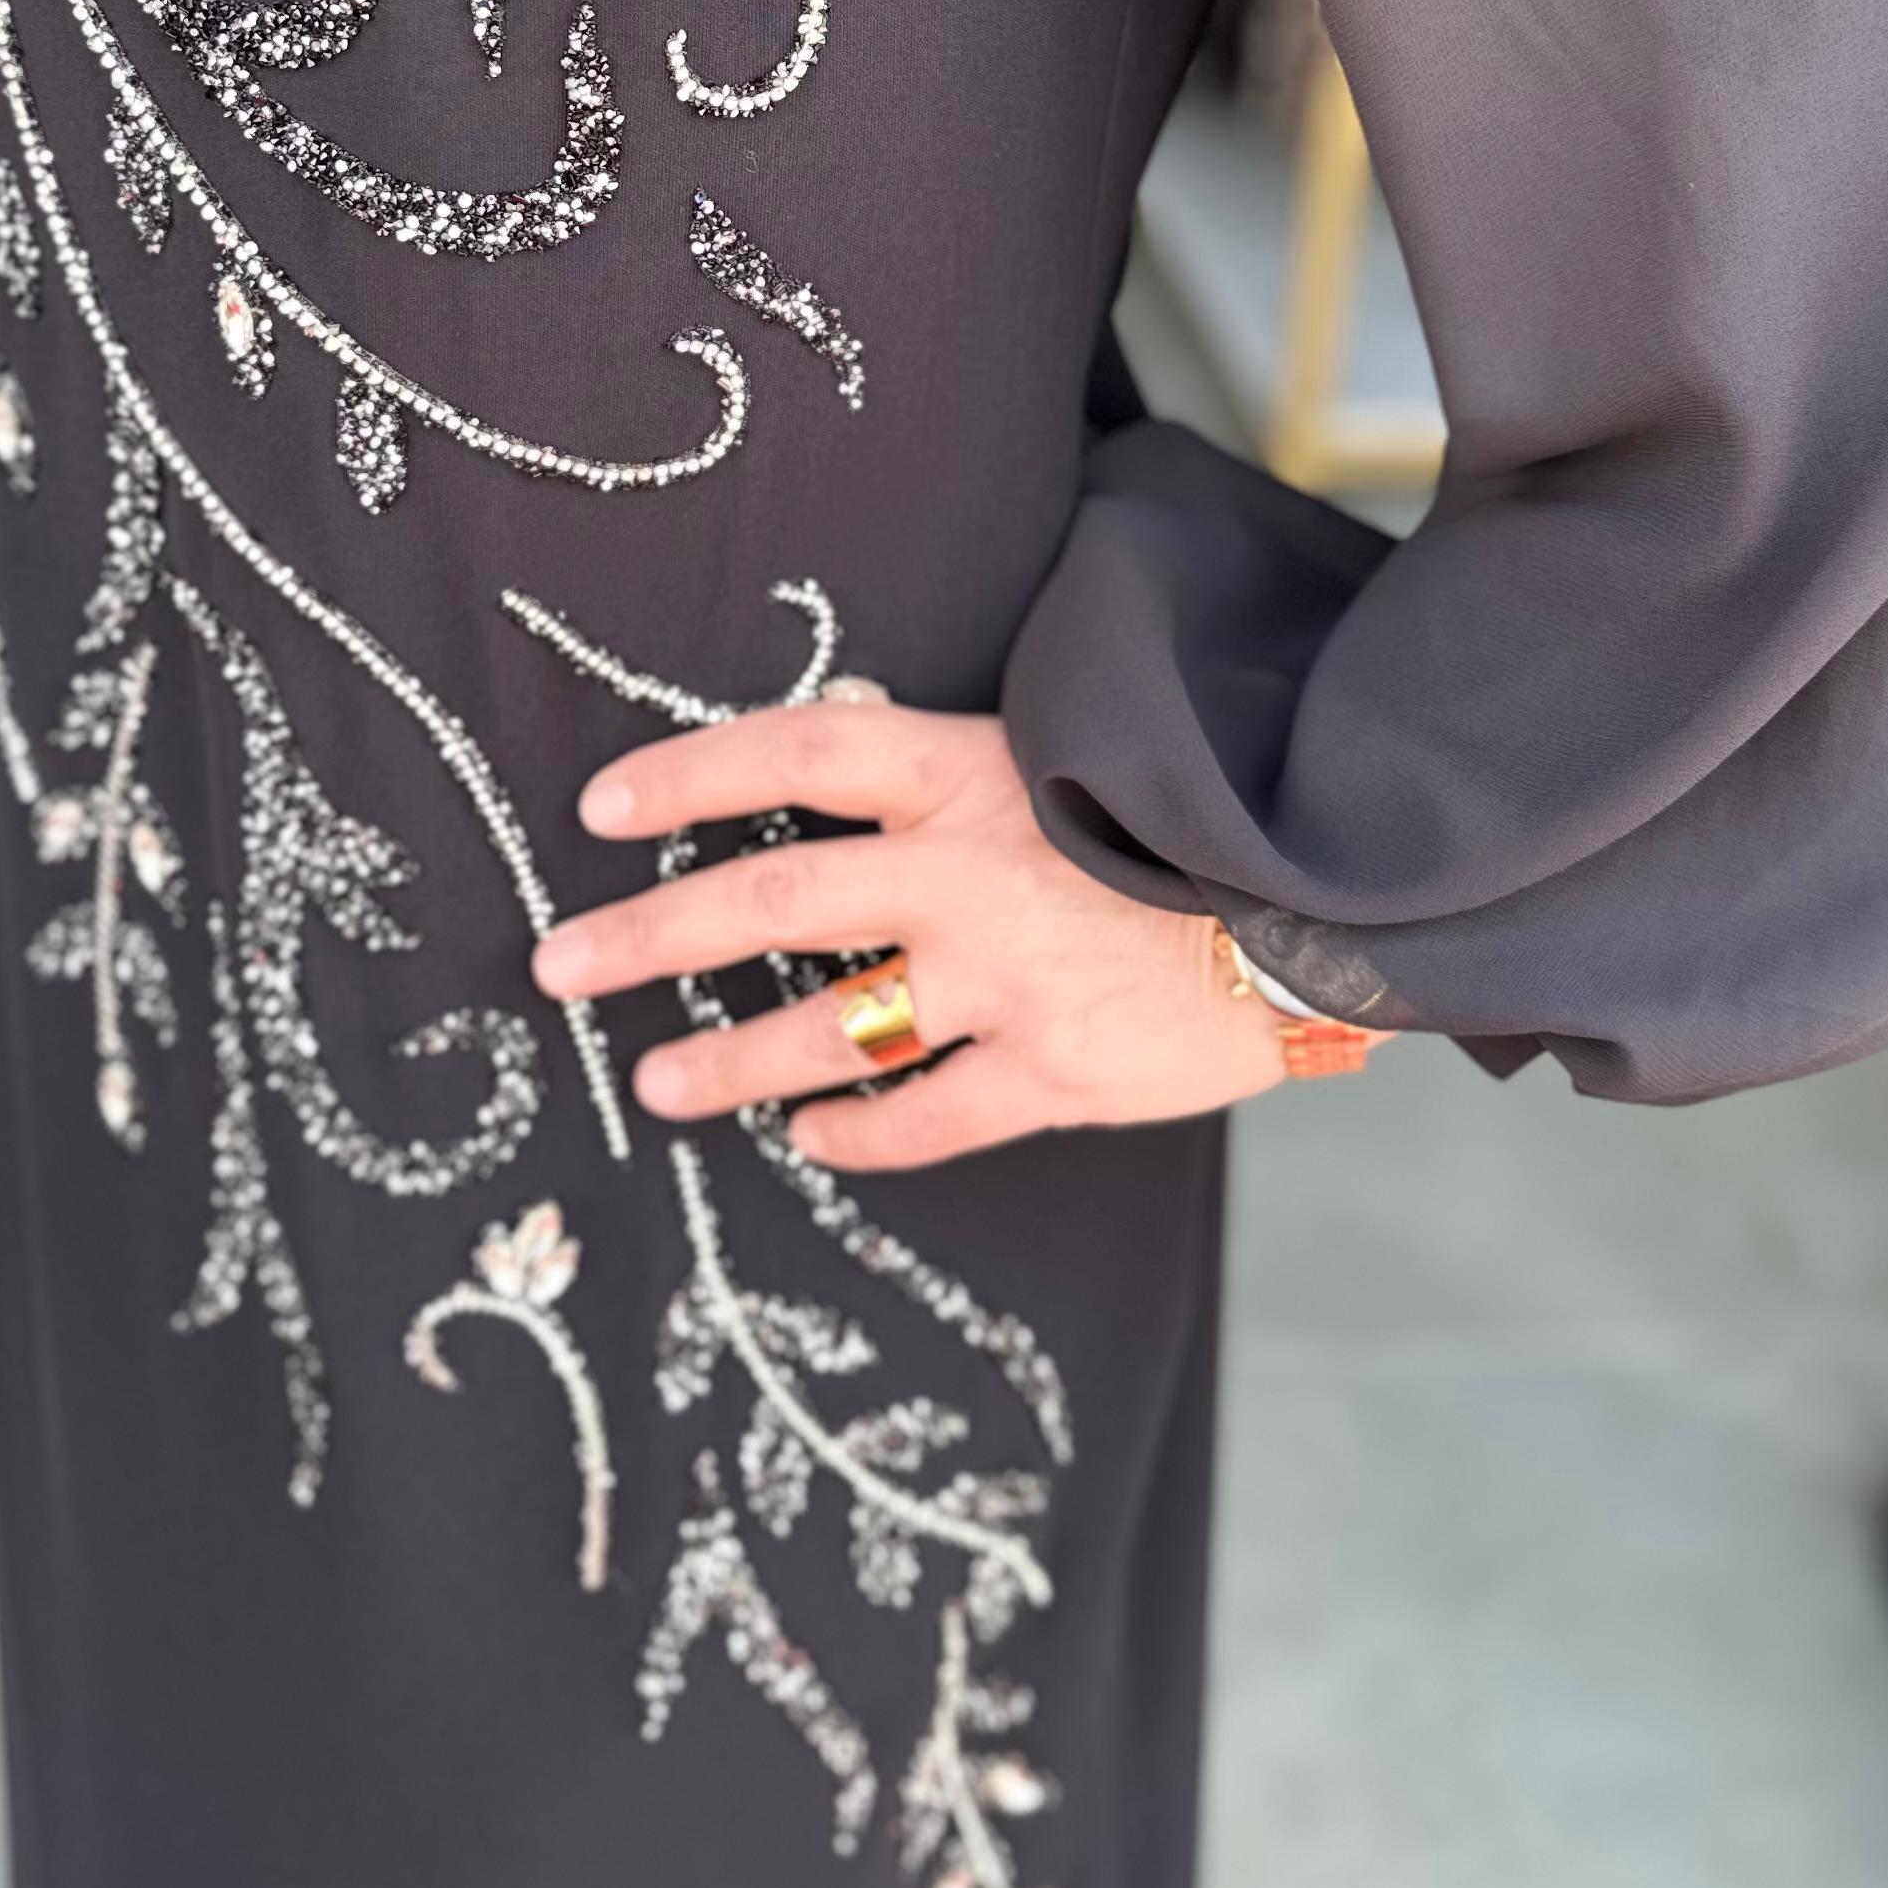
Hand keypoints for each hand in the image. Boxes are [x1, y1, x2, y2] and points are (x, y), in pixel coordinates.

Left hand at [529, 703, 1296, 1170]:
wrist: (1329, 895)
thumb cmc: (1194, 809)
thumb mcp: (1075, 749)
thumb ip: (959, 771)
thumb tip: (847, 758)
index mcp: (969, 771)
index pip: (794, 755)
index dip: (690, 775)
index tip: (601, 805)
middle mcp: (967, 873)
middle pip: (767, 903)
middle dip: (646, 936)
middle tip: (559, 965)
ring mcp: (1005, 981)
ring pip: (826, 1030)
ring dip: (727, 1061)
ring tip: (657, 1084)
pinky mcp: (1055, 1072)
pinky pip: (926, 1114)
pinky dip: (861, 1132)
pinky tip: (815, 1137)